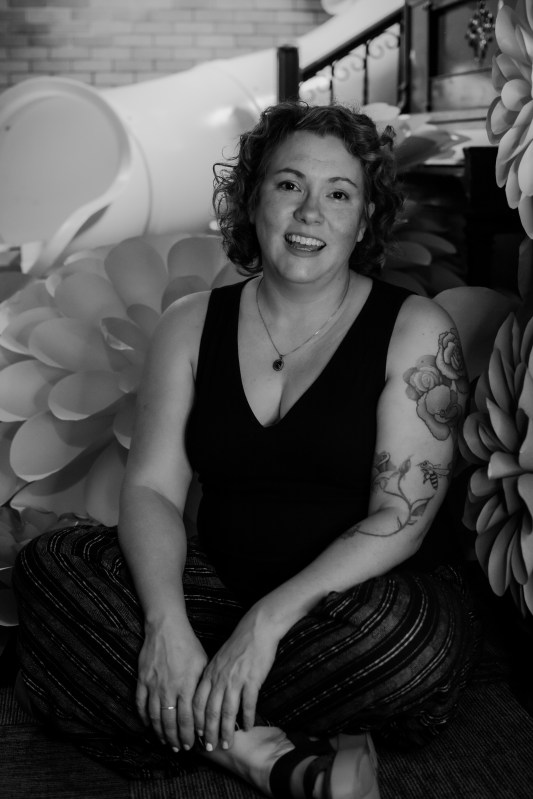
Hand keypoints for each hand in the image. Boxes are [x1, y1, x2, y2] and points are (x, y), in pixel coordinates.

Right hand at [136, 617, 207, 750]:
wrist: (166, 628)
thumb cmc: (187, 644)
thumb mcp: (202, 663)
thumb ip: (202, 686)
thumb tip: (207, 706)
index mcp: (185, 685)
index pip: (187, 719)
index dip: (189, 735)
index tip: (192, 745)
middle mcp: (168, 689)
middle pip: (170, 722)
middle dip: (175, 739)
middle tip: (179, 749)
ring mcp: (153, 685)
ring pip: (155, 717)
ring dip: (160, 732)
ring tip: (165, 742)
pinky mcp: (142, 680)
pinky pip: (140, 704)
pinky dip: (143, 717)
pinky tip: (148, 725)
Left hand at [192, 608, 279, 750]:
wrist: (257, 629)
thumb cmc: (238, 644)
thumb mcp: (219, 659)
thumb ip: (212, 677)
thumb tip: (207, 696)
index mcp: (210, 673)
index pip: (197, 702)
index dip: (195, 721)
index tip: (195, 735)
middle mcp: (220, 678)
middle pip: (210, 711)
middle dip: (208, 732)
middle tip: (209, 747)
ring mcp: (236, 679)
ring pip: (227, 711)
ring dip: (226, 730)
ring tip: (227, 743)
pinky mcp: (252, 679)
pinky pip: (248, 703)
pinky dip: (247, 717)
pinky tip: (247, 727)